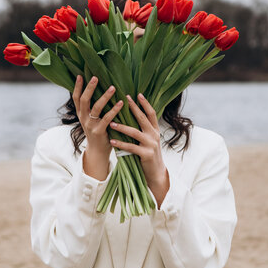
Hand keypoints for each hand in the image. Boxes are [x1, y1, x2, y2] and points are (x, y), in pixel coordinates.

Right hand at [72, 75, 123, 179]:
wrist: (98, 151)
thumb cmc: (98, 131)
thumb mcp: (91, 119)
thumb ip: (92, 107)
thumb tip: (99, 90)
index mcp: (81, 114)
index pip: (76, 98)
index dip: (77, 87)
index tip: (80, 75)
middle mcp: (83, 118)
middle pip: (84, 100)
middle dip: (89, 88)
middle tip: (96, 77)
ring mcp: (90, 125)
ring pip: (96, 108)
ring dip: (104, 97)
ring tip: (113, 87)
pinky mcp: (99, 131)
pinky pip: (107, 118)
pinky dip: (114, 110)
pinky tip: (121, 103)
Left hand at [109, 93, 169, 207]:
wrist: (156, 173)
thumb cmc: (149, 154)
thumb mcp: (149, 140)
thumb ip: (143, 129)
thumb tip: (133, 116)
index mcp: (155, 130)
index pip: (151, 113)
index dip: (145, 103)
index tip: (137, 94)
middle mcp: (154, 135)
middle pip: (143, 119)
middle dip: (133, 108)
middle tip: (124, 99)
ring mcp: (151, 145)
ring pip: (135, 132)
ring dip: (122, 127)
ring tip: (111, 122)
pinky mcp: (146, 155)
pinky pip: (131, 147)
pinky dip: (121, 144)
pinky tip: (113, 141)